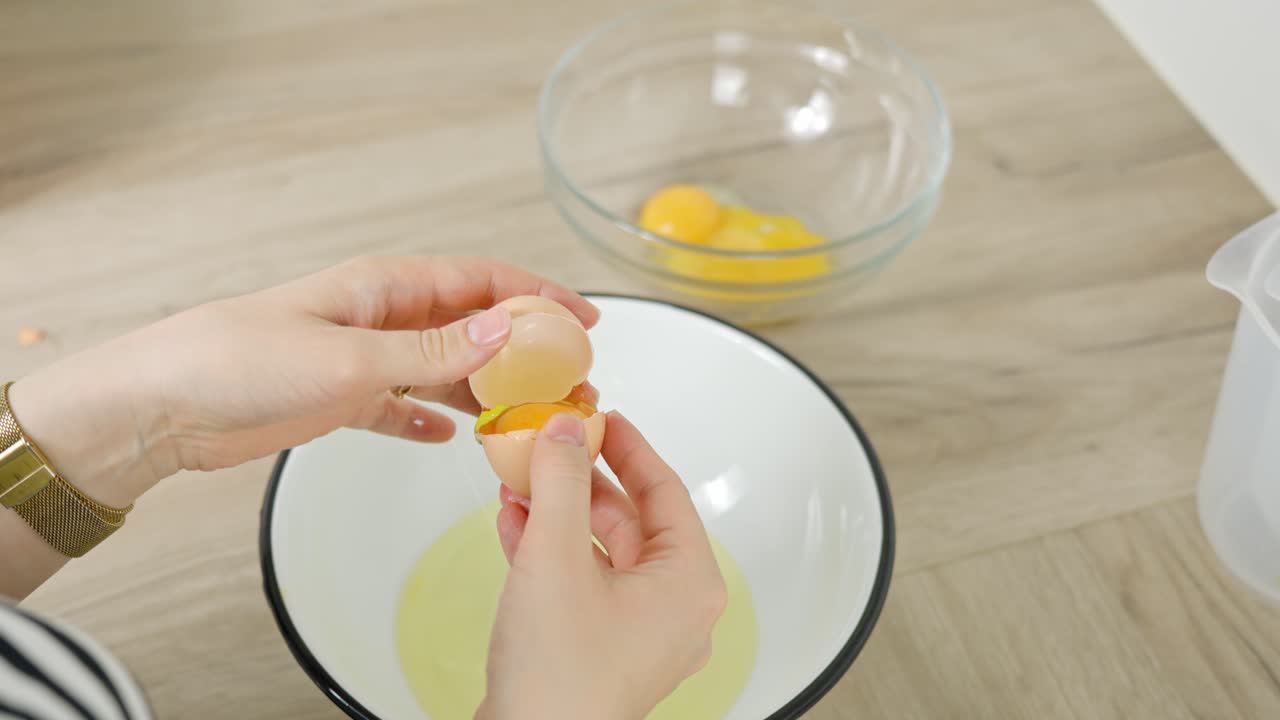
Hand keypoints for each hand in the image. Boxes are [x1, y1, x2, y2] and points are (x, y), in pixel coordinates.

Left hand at [7, 256, 597, 505]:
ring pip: (442, 368)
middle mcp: (379, 316)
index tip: (583, 319)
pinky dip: (428, 418)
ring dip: (485, 388)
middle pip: (469, 325)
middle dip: (522, 349)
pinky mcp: (339, 398)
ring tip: (527, 416)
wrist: (163, 406)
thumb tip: (506, 329)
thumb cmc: (240, 361)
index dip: (536, 295)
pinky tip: (450, 437)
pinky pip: (400, 405)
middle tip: (569, 382)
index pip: (479, 281)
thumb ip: (429, 348)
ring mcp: (361, 357)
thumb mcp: (348, 355)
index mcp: (384, 287)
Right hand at [477, 412, 727, 719]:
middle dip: (581, 483)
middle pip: (633, 521)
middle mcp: (676, 610)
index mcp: (690, 584)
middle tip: (552, 446)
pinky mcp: (605, 651)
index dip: (629, 447)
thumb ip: (561, 481)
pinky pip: (586, 585)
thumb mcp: (555, 556)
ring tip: (519, 484)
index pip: (666, 491)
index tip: (601, 417)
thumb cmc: (558, 677)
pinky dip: (552, 555)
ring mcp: (641, 635)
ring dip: (559, 515)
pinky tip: (514, 528)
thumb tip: (566, 428)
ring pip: (603, 553)